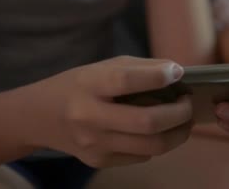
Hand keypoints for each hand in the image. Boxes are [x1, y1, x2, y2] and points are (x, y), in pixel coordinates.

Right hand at [28, 56, 192, 167]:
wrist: (39, 116)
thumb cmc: (79, 84)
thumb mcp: (103, 66)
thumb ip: (141, 68)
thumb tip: (178, 73)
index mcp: (89, 85)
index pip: (126, 81)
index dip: (157, 77)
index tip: (177, 73)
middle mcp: (88, 116)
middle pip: (147, 122)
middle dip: (180, 113)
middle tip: (188, 103)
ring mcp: (94, 143)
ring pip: (151, 146)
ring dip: (178, 133)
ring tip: (185, 119)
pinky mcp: (99, 161)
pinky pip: (142, 156)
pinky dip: (159, 143)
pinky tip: (160, 131)